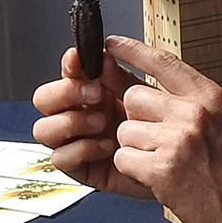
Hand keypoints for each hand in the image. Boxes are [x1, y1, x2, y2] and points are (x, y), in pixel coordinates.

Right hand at [32, 44, 156, 203]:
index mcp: (90, 92)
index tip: (79, 59)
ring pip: (44, 129)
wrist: (178, 166)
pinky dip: (81, 149)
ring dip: (71, 122)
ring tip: (102, 123)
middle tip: (96, 94)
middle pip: (43, 99)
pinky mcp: (79, 167)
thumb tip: (104, 56)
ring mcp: (74, 141)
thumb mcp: (146, 98)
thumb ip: (121, 78)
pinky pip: (60, 158)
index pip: (65, 74)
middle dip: (65, 93)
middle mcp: (76, 114)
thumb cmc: (162, 130)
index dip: (69, 65)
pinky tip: (106, 147)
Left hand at [74, 35, 221, 222]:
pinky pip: (124, 159)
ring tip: (166, 168)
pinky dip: (134, 173)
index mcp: (212, 97)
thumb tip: (159, 95)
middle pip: (134, 98)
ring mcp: (178, 139)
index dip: (132, 50)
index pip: (164, 62)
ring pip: (125, 131)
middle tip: (156, 145)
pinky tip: (159, 182)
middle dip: (136, 122)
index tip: (110, 45)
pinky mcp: (163, 169)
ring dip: (136, 151)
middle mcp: (194, 112)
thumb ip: (197, 107)